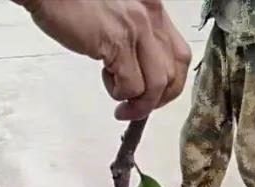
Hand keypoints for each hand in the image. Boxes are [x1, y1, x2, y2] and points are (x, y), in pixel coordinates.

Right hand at [13, 0, 190, 119]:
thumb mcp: (115, 16)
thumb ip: (130, 36)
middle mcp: (150, 18)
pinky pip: (131, 85)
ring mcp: (136, 30)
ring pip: (156, 85)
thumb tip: (133, 67)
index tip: (151, 97)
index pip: (180, 56)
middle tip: (136, 108)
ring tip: (121, 107)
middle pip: (174, 74)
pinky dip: (120, 95)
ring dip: (139, 105)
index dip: (169, 85)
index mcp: (153, 10)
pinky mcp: (117, 43)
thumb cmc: (74, 2)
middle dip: (157, 101)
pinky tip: (107, 84)